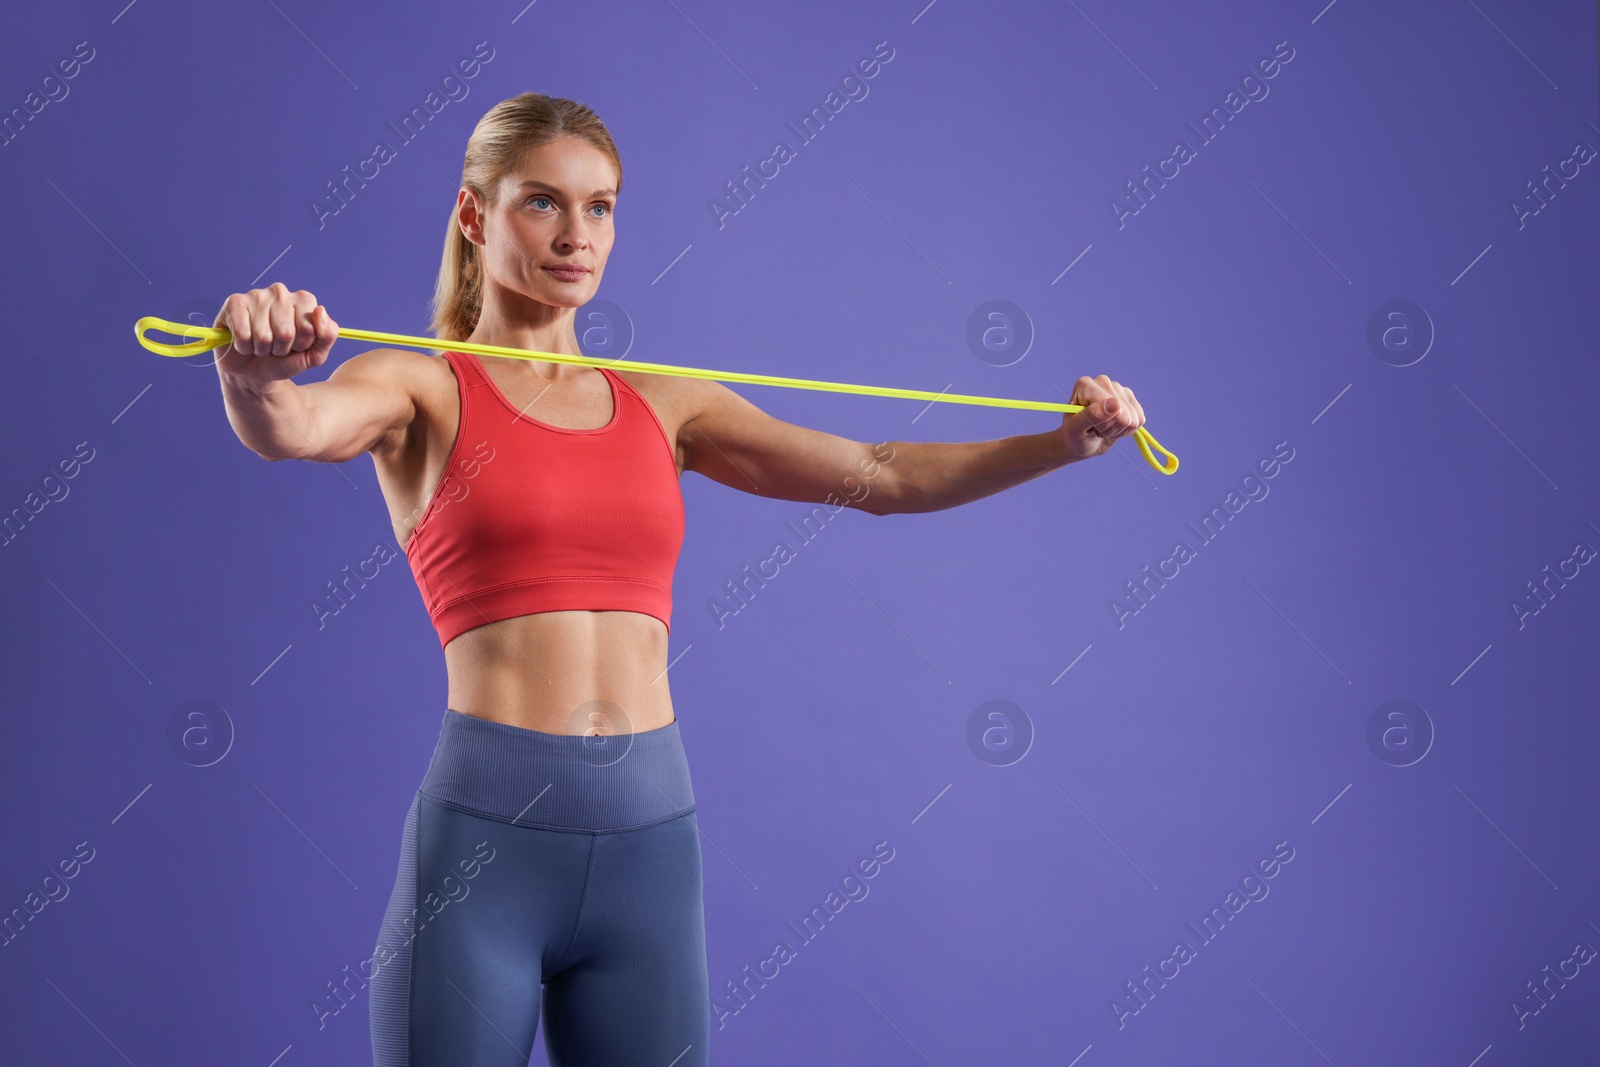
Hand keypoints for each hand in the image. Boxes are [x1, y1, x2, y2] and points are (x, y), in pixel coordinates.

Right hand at [212, 282, 338, 384]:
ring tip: (260, 345)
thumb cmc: (285, 360)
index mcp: (305, 300)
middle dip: (281, 349)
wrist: (254, 371)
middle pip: (286, 332)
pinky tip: (244, 341)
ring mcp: (257, 294)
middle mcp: (281, 292)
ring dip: (262, 349)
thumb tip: (319, 310)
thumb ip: (327, 336)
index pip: (310, 328)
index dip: (302, 345)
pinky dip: (244, 346)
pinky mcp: (234, 302)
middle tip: (276, 347)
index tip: (296, 346)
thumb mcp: (314, 355)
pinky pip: (243, 333)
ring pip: (263, 335)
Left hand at [1056, 374, 1145, 462]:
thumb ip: (1092, 415)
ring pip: (1133, 418)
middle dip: (1110, 427)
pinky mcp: (1130, 398)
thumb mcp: (1076, 429)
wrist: (1081, 442)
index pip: (1110, 406)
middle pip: (1123, 412)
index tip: (1088, 426)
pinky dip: (1128, 429)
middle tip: (1095, 428)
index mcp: (1086, 385)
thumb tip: (1115, 403)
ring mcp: (1118, 388)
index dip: (1102, 423)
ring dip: (1119, 430)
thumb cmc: (1074, 436)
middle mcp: (1103, 381)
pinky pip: (1140, 419)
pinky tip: (1114, 426)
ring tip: (1103, 428)